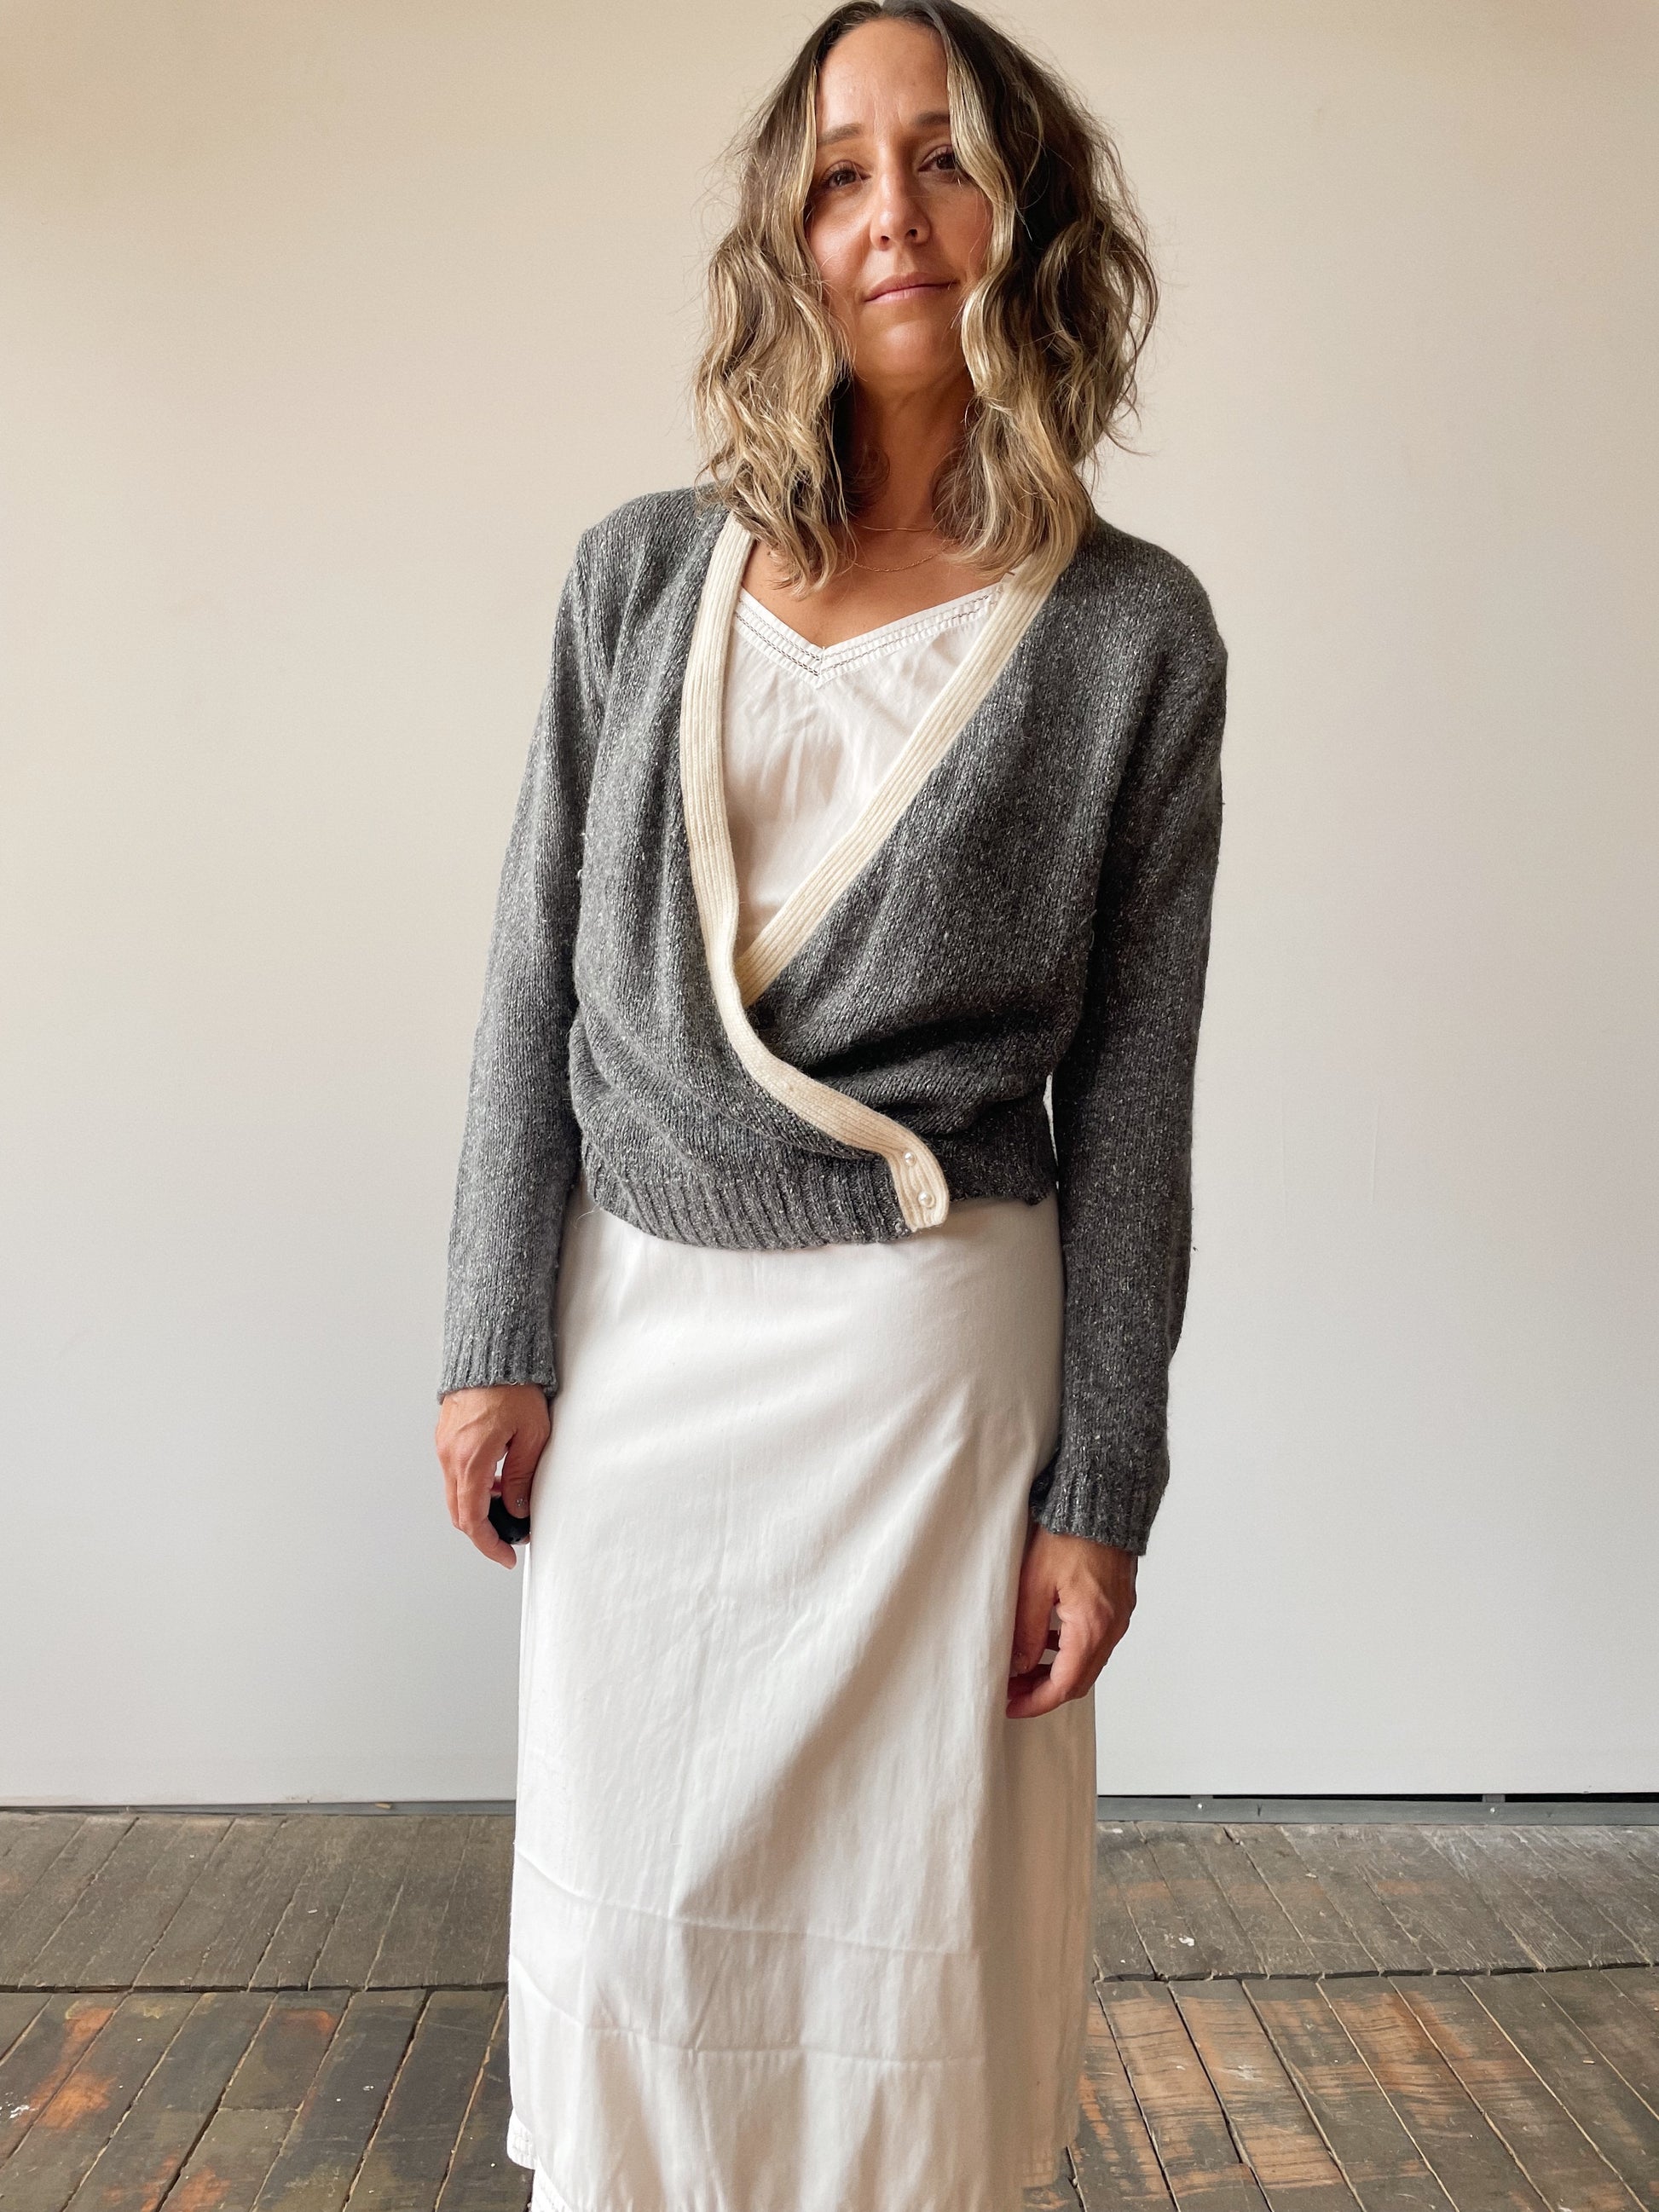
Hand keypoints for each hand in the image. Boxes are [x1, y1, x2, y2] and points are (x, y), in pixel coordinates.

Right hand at [435, 1384, 550, 1569]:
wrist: (491, 1350)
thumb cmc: (514, 1386)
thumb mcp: (532, 1436)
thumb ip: (521, 1477)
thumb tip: (516, 1510)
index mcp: (470, 1460)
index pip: (473, 1519)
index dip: (489, 1544)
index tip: (505, 1556)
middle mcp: (450, 1456)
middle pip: (459, 1512)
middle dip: (483, 1531)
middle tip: (510, 1536)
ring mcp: (444, 1446)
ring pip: (456, 1493)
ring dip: (479, 1506)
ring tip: (510, 1502)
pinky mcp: (446, 1436)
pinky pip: (455, 1473)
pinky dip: (473, 1486)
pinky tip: (497, 1478)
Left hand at [1006, 1522, 1137, 1718]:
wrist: (1104, 1500)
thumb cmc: (1070, 1532)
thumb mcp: (1035, 1582)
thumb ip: (1028, 1631)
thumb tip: (1019, 1668)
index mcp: (1092, 1626)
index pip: (1064, 1685)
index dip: (1034, 1702)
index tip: (1009, 1705)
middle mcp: (1112, 1628)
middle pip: (1079, 1681)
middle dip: (1043, 1691)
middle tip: (1011, 1690)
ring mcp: (1119, 1617)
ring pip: (1088, 1663)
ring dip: (1057, 1672)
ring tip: (1023, 1668)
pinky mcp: (1119, 1604)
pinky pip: (1096, 1641)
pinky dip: (1071, 1651)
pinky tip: (1048, 1640)